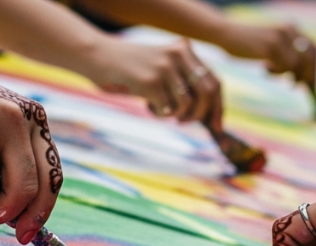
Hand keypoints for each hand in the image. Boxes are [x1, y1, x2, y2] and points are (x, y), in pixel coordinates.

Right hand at [83, 38, 220, 122]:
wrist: (97, 56)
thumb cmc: (130, 68)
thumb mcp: (162, 67)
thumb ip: (183, 82)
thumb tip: (208, 115)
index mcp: (185, 49)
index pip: (214, 81)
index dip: (219, 107)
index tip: (217, 126)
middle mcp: (179, 55)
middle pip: (207, 94)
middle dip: (201, 115)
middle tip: (185, 122)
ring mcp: (165, 67)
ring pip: (187, 105)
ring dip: (175, 115)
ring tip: (158, 108)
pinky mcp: (151, 81)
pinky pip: (168, 110)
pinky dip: (159, 114)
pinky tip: (148, 105)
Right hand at [218, 23, 315, 86]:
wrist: (227, 34)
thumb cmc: (248, 44)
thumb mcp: (272, 45)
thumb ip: (288, 53)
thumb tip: (306, 76)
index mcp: (292, 28)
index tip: (311, 82)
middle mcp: (289, 31)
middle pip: (311, 58)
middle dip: (308, 76)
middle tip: (296, 86)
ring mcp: (280, 39)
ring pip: (298, 65)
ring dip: (288, 75)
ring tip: (271, 72)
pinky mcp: (270, 48)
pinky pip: (284, 68)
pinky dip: (276, 73)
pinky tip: (264, 68)